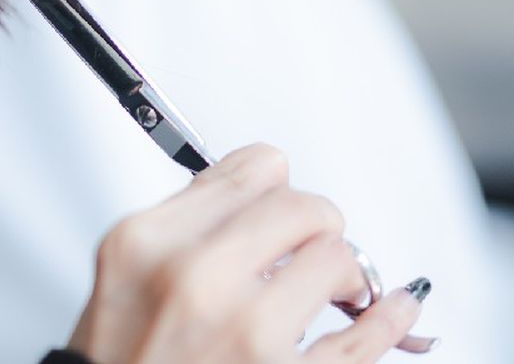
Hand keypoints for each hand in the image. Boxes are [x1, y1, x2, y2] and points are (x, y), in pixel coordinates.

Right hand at [68, 145, 428, 363]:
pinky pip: (364, 339)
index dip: (274, 184)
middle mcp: (195, 278)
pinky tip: (394, 308)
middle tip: (311, 247)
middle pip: (302, 206)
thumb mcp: (124, 273)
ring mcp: (245, 331)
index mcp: (148, 241)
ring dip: (346, 273)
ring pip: (338, 258)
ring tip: (333, 290)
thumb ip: (182, 223)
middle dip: (316, 224)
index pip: (250, 169)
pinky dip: (391, 319)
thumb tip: (254, 190)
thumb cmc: (120, 358)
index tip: (279, 202)